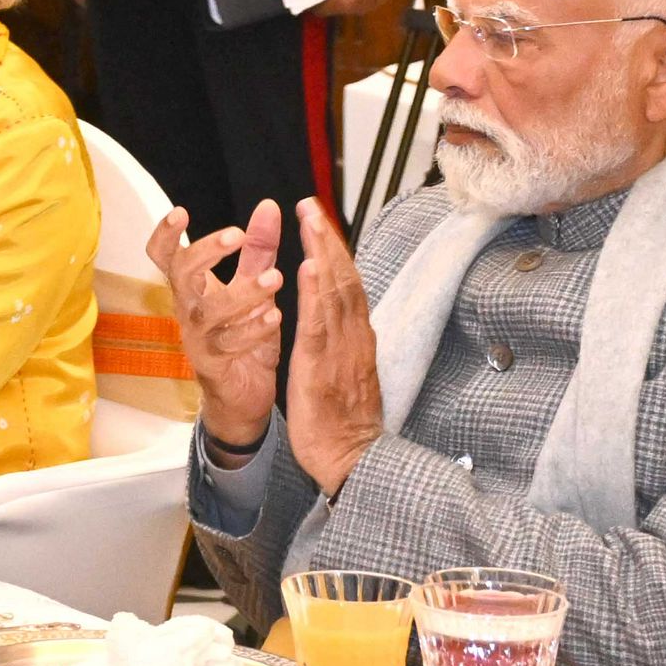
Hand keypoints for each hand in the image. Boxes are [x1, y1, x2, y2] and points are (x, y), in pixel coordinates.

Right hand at [157, 201, 286, 450]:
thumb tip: (268, 206)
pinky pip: (228, 344)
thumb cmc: (244, 334)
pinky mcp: (212, 364)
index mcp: (193, 288)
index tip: (182, 212)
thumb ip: (260, 249)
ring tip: (276, 277)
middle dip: (206, 251)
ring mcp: (197, 338)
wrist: (243, 395)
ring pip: (208, 311)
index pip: (164, 256)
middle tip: (237, 234)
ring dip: (242, 292)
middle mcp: (188, 309)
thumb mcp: (254, 285)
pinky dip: (252, 329)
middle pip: (181, 274)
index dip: (166, 235)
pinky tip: (274, 316)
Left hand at [282, 200, 385, 493]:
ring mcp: (342, 350)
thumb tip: (340, 321)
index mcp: (356, 339)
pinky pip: (321, 324)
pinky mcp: (325, 366)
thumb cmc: (344, 423)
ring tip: (311, 219)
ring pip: (337, 293)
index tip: (319, 221)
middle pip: (345, 278)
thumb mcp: (344, 373)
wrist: (354, 461)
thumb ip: (342, 344)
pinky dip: (317, 293)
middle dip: (328, 239)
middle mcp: (354, 337)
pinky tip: (310, 267)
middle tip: (312, 204)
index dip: (334, 251)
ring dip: (324, 252)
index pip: (347, 285)